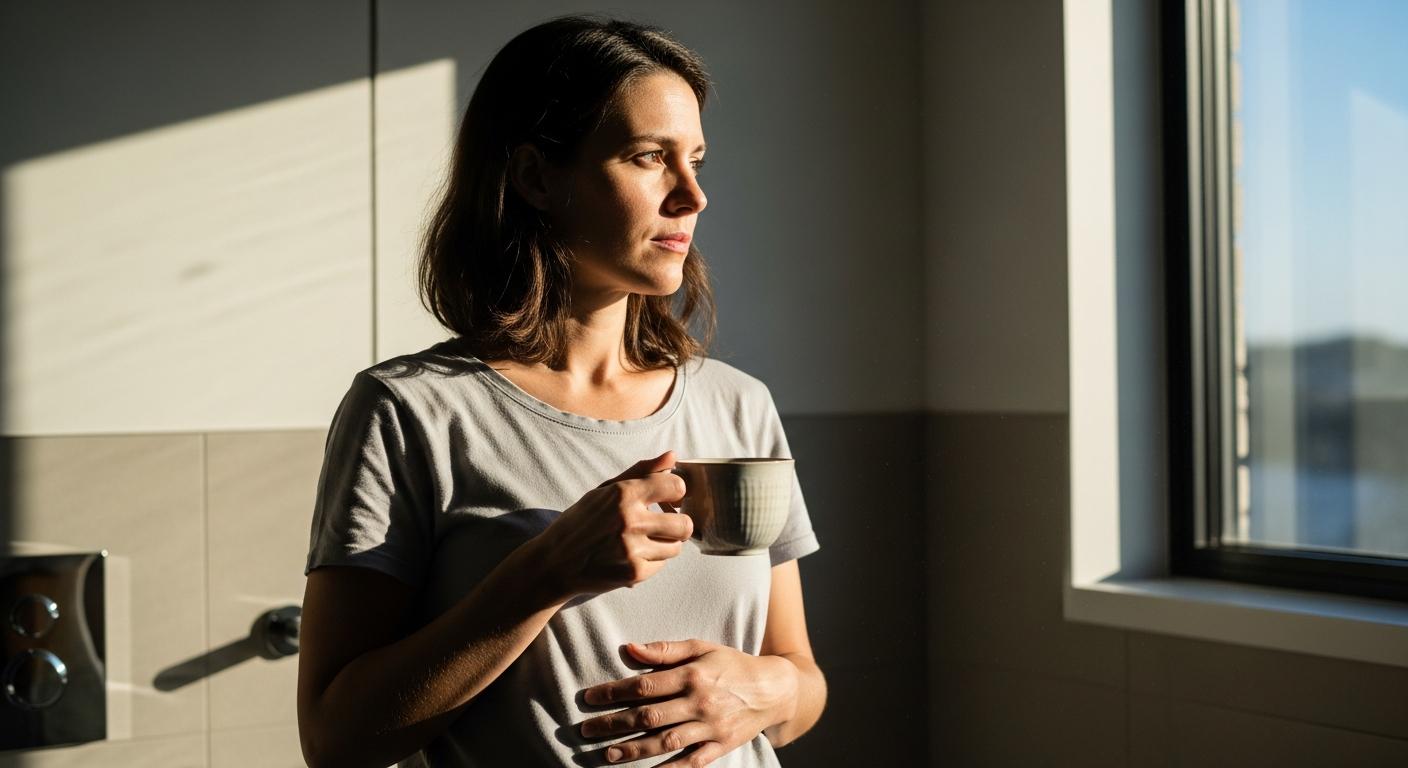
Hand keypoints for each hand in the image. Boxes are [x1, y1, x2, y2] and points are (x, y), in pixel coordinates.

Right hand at [532, 452, 690, 599]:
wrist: (554, 563)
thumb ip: (641, 472)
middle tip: (663, 524)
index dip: (676, 492)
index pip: (676, 486)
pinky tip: (633, 556)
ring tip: (644, 541)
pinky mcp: (633, 573)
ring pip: (676, 547)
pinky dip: (652, 561)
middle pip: (684, 524)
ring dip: (665, 544)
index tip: (669, 498)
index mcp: (623, 494)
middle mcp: (629, 521)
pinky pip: (661, 565)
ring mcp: (632, 549)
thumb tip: (672, 456)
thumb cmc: (580, 522)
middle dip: (677, 524)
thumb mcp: (604, 491)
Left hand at [578, 640, 798, 765]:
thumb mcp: (702, 647)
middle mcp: (699, 702)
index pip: (644, 685)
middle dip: (614, 724)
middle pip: (648, 716)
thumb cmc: (732, 664)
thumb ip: (665, 650)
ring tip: (608, 755)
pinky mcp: (720, 747)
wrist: (774, 689)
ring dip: (633, 750)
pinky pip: (691, 763)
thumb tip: (629, 648)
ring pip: (665, 741)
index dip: (613, 692)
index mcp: (692, 675)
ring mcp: (710, 727)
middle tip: (586, 731)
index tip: (589, 698)